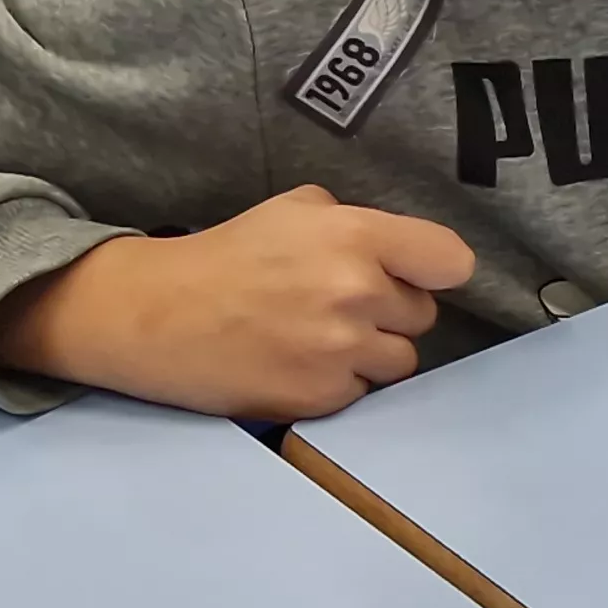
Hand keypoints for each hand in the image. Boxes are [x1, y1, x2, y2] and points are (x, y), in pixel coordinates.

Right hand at [0, 184, 476, 419]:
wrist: (156, 315)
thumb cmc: (228, 255)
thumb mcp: (295, 209)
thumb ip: (358, 222)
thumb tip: (403, 251)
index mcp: (355, 236)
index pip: (451, 261)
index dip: (436, 270)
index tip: (418, 274)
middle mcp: (357, 293)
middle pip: (423, 315)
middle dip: (390, 311)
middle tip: (337, 304)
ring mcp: (340, 351)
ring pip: (399, 360)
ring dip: (370, 352)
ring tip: (318, 336)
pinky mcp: (320, 398)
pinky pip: (361, 392)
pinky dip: (337, 382)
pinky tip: (297, 362)